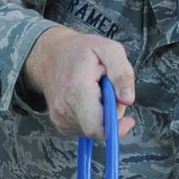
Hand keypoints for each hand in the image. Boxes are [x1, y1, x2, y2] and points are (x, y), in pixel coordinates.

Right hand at [22, 28, 136, 138]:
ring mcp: (61, 118)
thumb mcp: (109, 49)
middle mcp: (65, 108)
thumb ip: (122, 73)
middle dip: (111, 113)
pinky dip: (93, 116)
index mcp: (77, 90)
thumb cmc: (79, 51)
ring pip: (95, 128)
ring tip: (96, 91)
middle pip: (100, 128)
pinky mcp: (61, 124)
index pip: (96, 127)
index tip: (128, 121)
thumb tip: (128, 100)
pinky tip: (88, 100)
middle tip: (108, 90)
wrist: (50, 55)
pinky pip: (86, 128)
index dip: (116, 129)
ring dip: (102, 113)